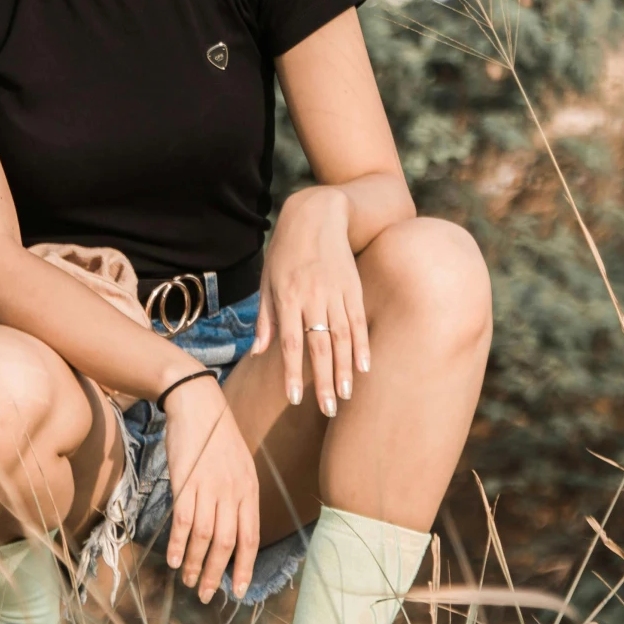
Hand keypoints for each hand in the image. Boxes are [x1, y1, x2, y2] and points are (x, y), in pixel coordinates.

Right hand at [160, 372, 259, 602]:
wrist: (198, 405)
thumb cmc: (217, 437)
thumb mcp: (239, 466)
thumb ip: (238, 497)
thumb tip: (232, 530)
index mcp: (249, 490)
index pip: (251, 538)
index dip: (244, 567)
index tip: (236, 591)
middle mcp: (233, 492)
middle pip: (227, 544)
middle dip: (215, 574)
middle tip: (204, 595)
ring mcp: (210, 487)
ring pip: (206, 537)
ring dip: (195, 564)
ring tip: (187, 581)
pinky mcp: (187, 481)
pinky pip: (184, 521)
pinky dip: (179, 544)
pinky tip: (173, 560)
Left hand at [254, 185, 371, 416]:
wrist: (318, 214)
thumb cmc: (286, 250)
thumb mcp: (268, 279)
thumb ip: (266, 318)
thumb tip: (258, 352)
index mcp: (287, 296)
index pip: (290, 343)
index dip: (293, 372)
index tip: (295, 398)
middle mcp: (312, 296)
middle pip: (319, 346)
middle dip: (323, 380)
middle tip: (328, 409)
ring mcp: (335, 292)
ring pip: (342, 337)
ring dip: (344, 369)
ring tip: (345, 395)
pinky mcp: (353, 287)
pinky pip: (358, 321)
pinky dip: (362, 344)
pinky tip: (364, 367)